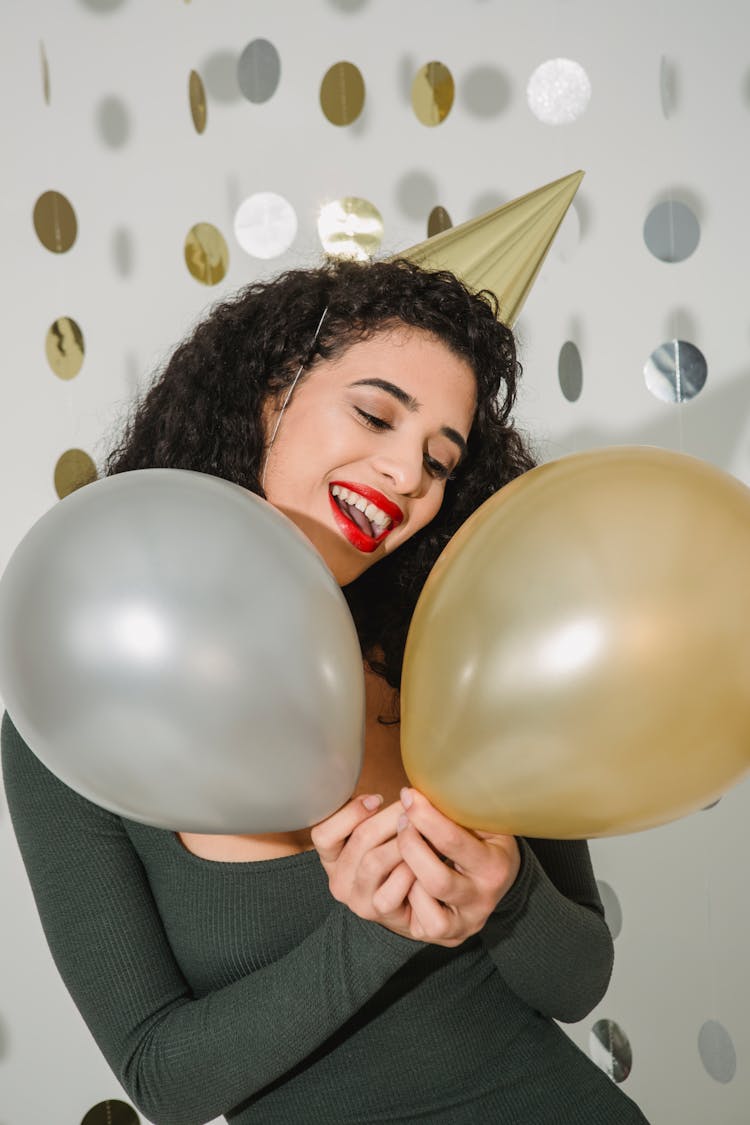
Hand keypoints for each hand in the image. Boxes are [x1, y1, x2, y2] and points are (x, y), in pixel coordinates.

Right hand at [310, 795, 418, 939]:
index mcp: (331, 858)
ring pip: (374, 861)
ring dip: (402, 841)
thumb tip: (398, 792)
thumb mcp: (375, 835)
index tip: (377, 798)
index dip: (350, 812)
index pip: (323, 834)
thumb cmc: (394, 858)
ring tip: (420, 829)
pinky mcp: (380, 913)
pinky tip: (423, 860)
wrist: (413, 903)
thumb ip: (371, 815)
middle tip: (413, 807)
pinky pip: (393, 888)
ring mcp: (358, 900)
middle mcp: (339, 881)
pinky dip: (409, 870)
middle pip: (359, 840)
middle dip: (390, 818)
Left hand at [396, 788, 520, 947]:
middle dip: (410, 846)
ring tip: (403, 848)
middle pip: (436, 879)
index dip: (425, 817)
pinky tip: (408, 877)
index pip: (453, 842)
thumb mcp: (485, 822)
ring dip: (406, 872)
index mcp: (495, 865)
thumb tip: (420, 788)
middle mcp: (482, 898)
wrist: (502, 880)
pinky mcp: (448, 935)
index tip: (408, 796)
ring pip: (425, 903)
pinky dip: (409, 897)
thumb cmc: (485, 840)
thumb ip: (459, 809)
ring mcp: (465, 921)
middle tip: (401, 821)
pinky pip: (420, 923)